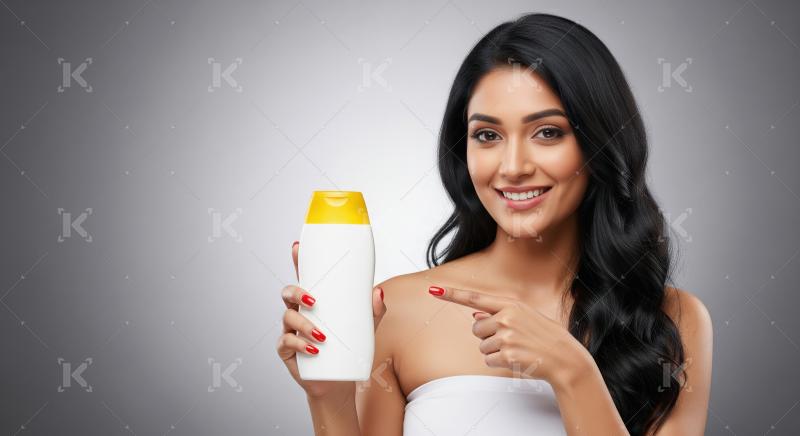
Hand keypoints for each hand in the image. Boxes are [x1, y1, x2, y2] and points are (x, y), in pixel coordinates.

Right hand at [276, 241, 387, 399]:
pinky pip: (286, 342)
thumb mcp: (365, 327)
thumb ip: (374, 310)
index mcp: (315, 301)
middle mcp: (299, 312)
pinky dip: (299, 344)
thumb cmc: (348, 347)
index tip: (297, 247)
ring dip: (303, 324)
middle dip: (297, 292)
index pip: (304, 276)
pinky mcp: (287, 351)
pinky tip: (313, 349)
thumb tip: (378, 292)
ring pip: (288, 317)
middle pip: (288, 293)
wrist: (339, 381)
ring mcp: (291, 330)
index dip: (297, 261)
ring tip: (321, 335)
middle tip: (314, 300)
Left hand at [427, 285, 589, 386]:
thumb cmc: (544, 336)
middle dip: (487, 337)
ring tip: (516, 349)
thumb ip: (500, 315)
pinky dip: (499, 363)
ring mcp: (506, 336)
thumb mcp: (525, 317)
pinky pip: (489, 361)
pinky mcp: (507, 355)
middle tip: (509, 340)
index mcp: (511, 304)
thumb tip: (475, 318)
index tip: (433, 289)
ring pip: (482, 347)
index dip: (452, 294)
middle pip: (476, 330)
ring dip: (494, 351)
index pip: (475, 298)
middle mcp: (506, 317)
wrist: (565, 357)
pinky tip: (516, 359)